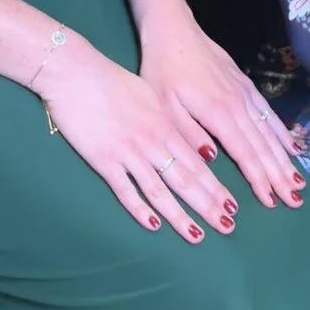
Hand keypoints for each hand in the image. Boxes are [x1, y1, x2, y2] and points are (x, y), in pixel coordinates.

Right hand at [38, 41, 240, 240]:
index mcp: (165, 126)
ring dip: (179, 216)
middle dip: (207, 206)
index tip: (232, 207)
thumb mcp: (152, 96)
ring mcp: (128, 153)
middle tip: (227, 227)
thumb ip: (171, 123)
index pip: (197, 164)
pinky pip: (125, 190)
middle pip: (185, 181)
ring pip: (159, 191)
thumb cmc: (113, 81)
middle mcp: (152, 143)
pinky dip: (140, 210)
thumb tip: (192, 145)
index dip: (215, 188)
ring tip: (197, 235)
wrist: (76, 73)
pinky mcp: (103, 160)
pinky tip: (154, 225)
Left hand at [134, 10, 309, 208]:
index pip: (244, 154)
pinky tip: (293, 146)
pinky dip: (282, 133)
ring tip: (298, 182)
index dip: (258, 179)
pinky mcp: (247, 86)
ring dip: (285, 160)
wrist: (174, 30)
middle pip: (263, 147)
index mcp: (218, 114)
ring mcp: (246, 94)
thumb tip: (211, 159)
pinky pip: (269, 114)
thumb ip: (188, 132)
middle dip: (279, 176)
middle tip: (294, 201)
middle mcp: (239, 106)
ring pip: (270, 132)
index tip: (270, 202)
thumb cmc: (162, 70)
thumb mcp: (164, 104)